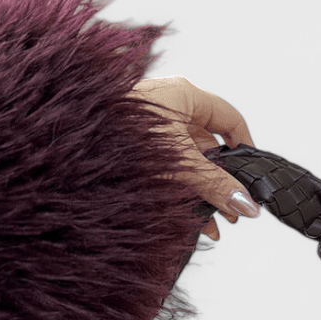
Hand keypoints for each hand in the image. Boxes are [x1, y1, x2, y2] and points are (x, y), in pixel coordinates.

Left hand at [130, 76, 259, 239]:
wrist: (69, 143)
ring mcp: (152, 130)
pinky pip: (169, 172)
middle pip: (209, 147)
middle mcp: (169, 110)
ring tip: (214, 223)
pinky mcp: (136, 150)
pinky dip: (182, 193)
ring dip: (204, 194)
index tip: (252, 173)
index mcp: (184, 96)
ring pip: (189, 164)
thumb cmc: (120, 134)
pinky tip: (189, 219)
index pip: (229, 118)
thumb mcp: (181, 163)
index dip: (245, 145)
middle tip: (233, 209)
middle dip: (223, 181)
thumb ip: (216, 185)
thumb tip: (246, 203)